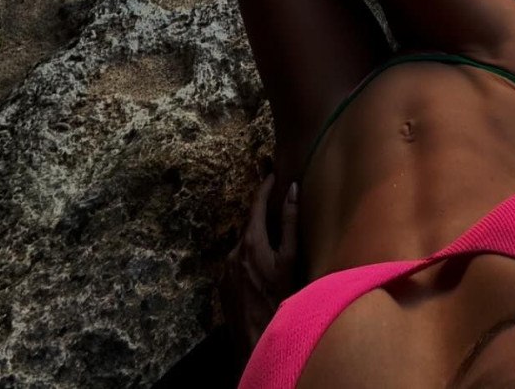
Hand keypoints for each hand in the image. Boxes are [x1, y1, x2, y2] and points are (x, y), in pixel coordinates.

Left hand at [220, 175, 300, 358]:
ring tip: (274, 243)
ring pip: (244, 244)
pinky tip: (263, 269)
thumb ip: (290, 222)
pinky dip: (250, 257)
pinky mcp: (222, 285)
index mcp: (250, 241)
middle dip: (263, 214)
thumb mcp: (290, 259)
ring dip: (258, 239)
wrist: (257, 341)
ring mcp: (225, 270)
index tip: (272, 173)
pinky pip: (238, 262)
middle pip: (250, 224)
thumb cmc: (280, 299)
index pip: (256, 204)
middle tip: (278, 205)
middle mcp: (233, 251)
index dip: (265, 186)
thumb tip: (292, 189)